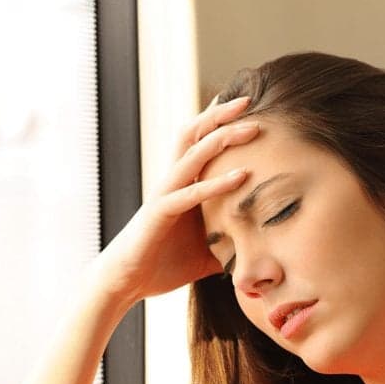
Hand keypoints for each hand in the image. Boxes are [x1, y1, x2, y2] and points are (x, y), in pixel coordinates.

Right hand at [91, 95, 259, 304]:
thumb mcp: (205, 254)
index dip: (219, 121)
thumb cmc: (161, 266)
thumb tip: (259, 253)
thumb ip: (229, 245)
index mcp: (181, 185)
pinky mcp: (160, 213)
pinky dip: (217, 183)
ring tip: (253, 127)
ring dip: (223, 137)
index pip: (199, 142)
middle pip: (193, 134)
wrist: (125, 283)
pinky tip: (242, 176)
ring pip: (193, 153)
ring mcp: (164, 194)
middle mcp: (171, 182)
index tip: (247, 104)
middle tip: (250, 100)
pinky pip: (190, 192)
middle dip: (221, 114)